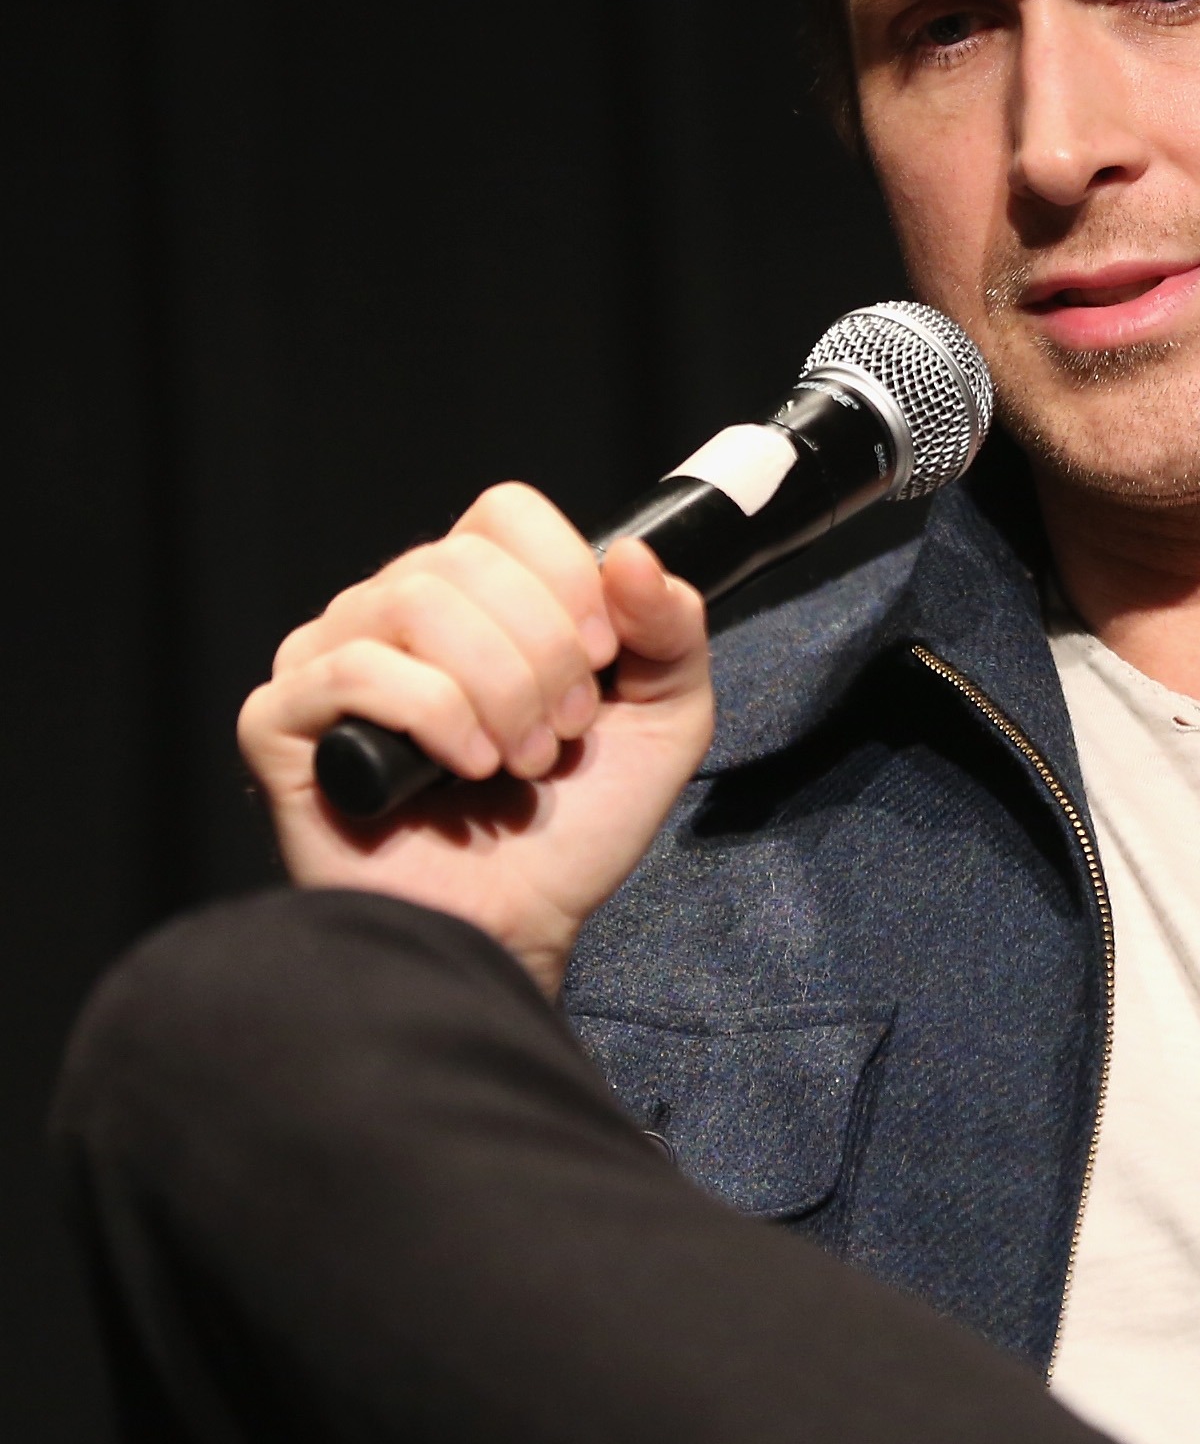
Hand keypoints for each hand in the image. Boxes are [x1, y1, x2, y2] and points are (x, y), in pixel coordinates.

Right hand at [238, 483, 715, 998]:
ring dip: (497, 689)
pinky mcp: (282, 720)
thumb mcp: (666, 720)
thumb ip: (672, 628)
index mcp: (473, 594)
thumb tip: (632, 552)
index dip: (566, 576)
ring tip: (519, 762)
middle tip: (562, 735)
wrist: (517, 930)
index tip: (602, 660)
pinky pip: (354, 667)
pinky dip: (434, 716)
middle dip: (542, 655)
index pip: (505, 513)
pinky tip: (464, 770)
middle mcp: (391, 610)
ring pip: (415, 602)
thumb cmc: (575, 831)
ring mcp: (328, 659)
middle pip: (464, 559)